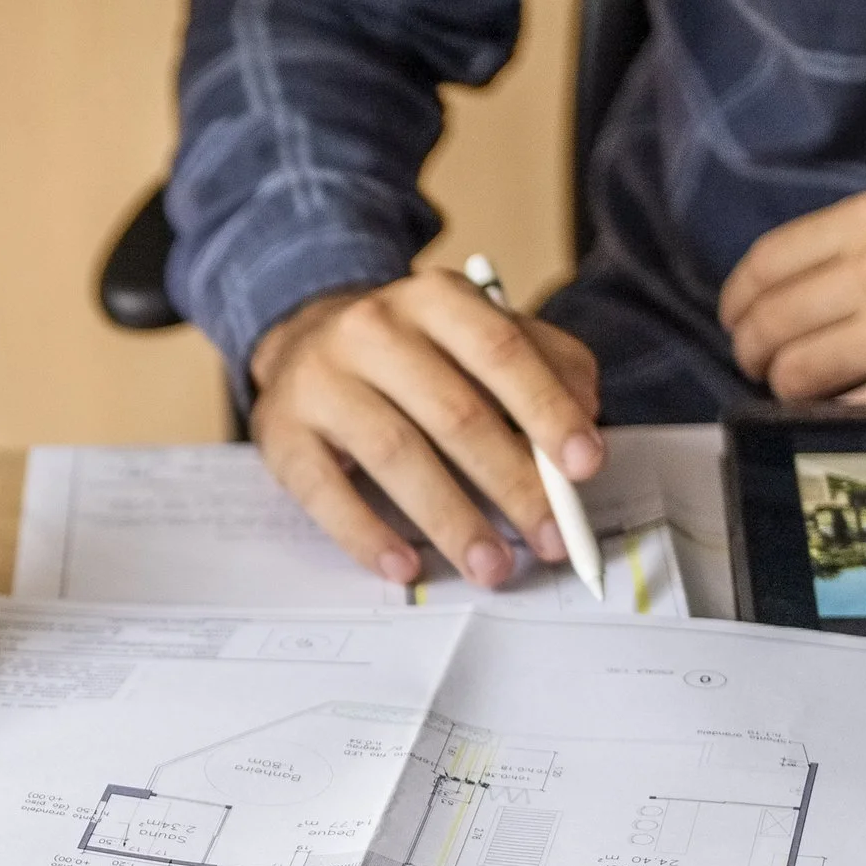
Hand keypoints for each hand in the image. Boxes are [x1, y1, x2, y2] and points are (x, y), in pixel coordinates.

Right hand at [247, 269, 602, 587]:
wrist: (301, 341)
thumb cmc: (411, 350)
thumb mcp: (479, 332)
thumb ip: (545, 362)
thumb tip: (584, 419)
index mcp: (434, 299)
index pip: (501, 352)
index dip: (548, 410)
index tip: (585, 467)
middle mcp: (371, 330)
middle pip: (454, 413)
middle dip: (512, 484)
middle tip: (551, 538)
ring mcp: (320, 381)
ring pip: (395, 455)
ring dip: (451, 520)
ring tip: (491, 566)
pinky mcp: (280, 433)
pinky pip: (326, 492)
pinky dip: (368, 535)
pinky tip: (405, 565)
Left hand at [721, 189, 865, 401]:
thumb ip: (839, 252)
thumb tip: (763, 297)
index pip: (761, 267)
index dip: (738, 306)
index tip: (741, 324)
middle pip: (763, 329)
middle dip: (757, 356)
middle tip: (776, 366)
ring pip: (789, 377)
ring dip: (791, 392)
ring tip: (819, 388)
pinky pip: (834, 416)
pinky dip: (832, 418)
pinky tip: (854, 406)